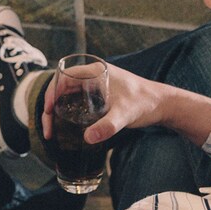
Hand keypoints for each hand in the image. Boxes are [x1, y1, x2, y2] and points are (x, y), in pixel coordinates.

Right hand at [43, 63, 164, 144]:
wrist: (163, 105)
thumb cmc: (145, 103)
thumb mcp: (125, 115)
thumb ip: (108, 126)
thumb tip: (87, 139)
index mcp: (95, 71)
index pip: (63, 77)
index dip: (50, 93)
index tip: (47, 112)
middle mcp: (93, 75)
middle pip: (61, 88)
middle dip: (50, 107)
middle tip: (48, 128)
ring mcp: (95, 85)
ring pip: (67, 96)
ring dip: (57, 111)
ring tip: (53, 131)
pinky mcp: (99, 96)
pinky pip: (76, 101)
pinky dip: (67, 113)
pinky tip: (66, 128)